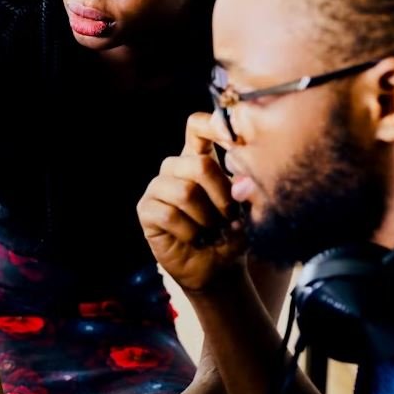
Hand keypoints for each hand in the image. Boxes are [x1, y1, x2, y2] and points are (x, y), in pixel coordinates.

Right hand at [137, 112, 246, 292]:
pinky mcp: (146, 209)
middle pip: (199, 164)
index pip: (197, 126)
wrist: (217, 268)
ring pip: (185, 191)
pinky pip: (168, 213)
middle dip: (223, 196)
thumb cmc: (232, 233)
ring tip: (213, 231)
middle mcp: (176, 168)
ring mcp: (158, 187)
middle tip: (230, 217)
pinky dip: (190, 231)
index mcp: (200, 159)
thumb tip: (241, 185)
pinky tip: (195, 239)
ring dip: (207, 218)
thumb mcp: (247, 210)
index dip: (212, 125)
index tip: (233, 140)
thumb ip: (245, 191)